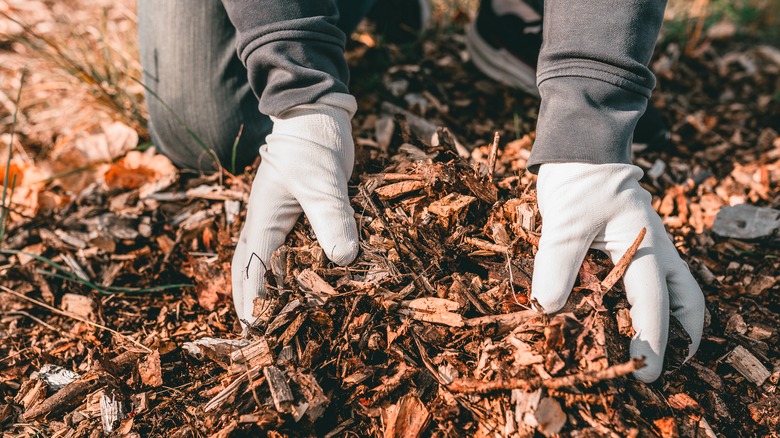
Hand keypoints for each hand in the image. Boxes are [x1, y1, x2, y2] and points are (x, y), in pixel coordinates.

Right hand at [231, 93, 359, 328]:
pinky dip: (290, 269)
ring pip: (265, 260)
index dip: (254, 302)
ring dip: (266, 287)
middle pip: (249, 269)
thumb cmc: (312, 146)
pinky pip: (288, 248)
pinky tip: (304, 281)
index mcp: (263, 220)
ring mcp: (279, 219)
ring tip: (273, 317)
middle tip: (256, 334)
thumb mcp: (322, 183)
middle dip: (249, 301)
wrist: (316, 116)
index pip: (253, 269)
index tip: (258, 332)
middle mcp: (265, 224)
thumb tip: (343, 260)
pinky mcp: (298, 214)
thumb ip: (331, 218)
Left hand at [530, 163, 704, 381]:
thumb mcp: (564, 223)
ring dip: (674, 320)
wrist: (580, 149)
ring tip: (658, 349)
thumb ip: (557, 266)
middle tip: (666, 367)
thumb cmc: (576, 182)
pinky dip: (651, 303)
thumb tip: (548, 310)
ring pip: (677, 289)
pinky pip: (652, 279)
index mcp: (646, 245)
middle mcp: (656, 249)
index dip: (652, 339)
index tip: (644, 372)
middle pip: (686, 299)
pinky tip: (628, 317)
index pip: (654, 301)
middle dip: (682, 336)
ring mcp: (649, 246)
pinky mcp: (633, 245)